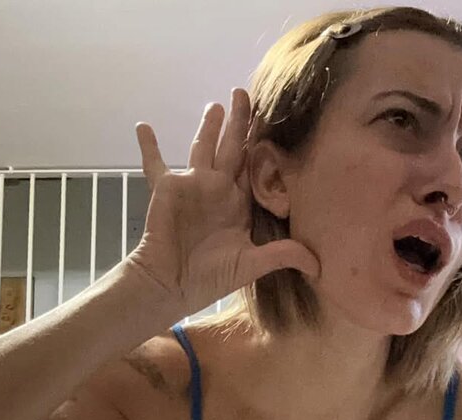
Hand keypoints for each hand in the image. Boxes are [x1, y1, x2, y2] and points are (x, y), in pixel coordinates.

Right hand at [127, 89, 319, 314]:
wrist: (172, 283)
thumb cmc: (210, 277)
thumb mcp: (252, 264)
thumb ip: (283, 256)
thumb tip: (319, 266)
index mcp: (238, 204)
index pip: (255, 167)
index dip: (262, 145)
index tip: (276, 120)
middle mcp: (218, 189)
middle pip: (232, 148)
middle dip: (240, 122)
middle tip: (247, 93)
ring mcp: (193, 185)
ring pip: (203, 147)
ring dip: (208, 126)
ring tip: (216, 104)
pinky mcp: (169, 187)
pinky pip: (154, 163)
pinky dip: (148, 146)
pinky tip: (142, 125)